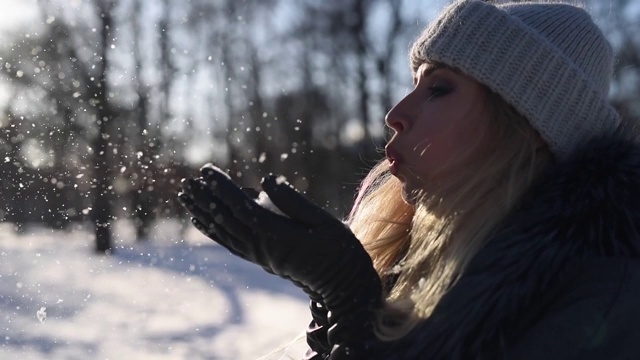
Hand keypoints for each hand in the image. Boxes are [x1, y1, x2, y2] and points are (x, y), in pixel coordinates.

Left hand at [178, 165, 381, 351]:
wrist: (341, 285)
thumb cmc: (338, 249)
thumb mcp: (322, 220)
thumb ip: (293, 200)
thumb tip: (265, 180)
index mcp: (276, 235)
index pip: (240, 207)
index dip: (221, 188)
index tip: (206, 170)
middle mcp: (261, 248)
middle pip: (225, 220)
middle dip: (205, 198)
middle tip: (187, 181)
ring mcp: (259, 256)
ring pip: (222, 232)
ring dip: (203, 212)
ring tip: (185, 197)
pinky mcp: (260, 259)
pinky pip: (229, 243)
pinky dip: (212, 230)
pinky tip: (201, 220)